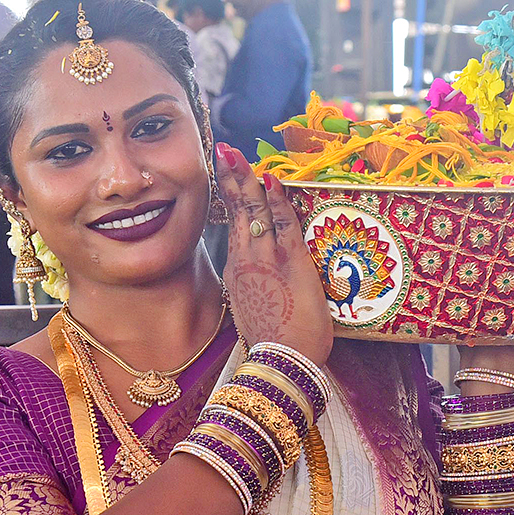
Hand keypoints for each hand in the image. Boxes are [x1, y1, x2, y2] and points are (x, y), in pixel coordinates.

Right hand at [216, 145, 333, 366]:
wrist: (281, 363)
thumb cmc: (275, 345)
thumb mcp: (257, 310)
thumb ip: (255, 288)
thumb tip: (257, 278)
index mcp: (238, 273)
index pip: (233, 227)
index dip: (229, 199)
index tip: (226, 176)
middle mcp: (245, 262)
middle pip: (237, 213)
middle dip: (230, 179)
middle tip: (224, 151)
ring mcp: (265, 260)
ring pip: (254, 213)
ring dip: (247, 181)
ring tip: (237, 156)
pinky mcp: (289, 263)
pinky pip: (282, 224)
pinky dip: (276, 200)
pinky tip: (270, 180)